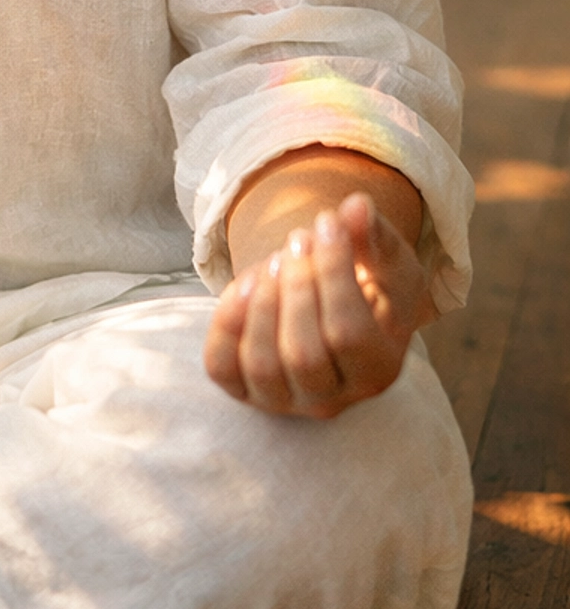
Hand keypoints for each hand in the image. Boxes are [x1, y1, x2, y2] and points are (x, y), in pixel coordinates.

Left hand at [204, 190, 429, 417]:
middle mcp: (332, 400)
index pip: (348, 334)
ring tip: (274, 259)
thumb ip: (376, 236)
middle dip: (295, 285)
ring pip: (262, 365)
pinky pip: (222, 366)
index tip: (326, 221)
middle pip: (303, 355)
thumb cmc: (368, 283)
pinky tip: (244, 283)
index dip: (332, 272)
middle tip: (297, 239)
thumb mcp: (387, 260)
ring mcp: (284, 399)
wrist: (331, 303)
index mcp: (378, 371)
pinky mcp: (244, 387)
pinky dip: (225, 323)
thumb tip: (357, 207)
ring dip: (261, 302)